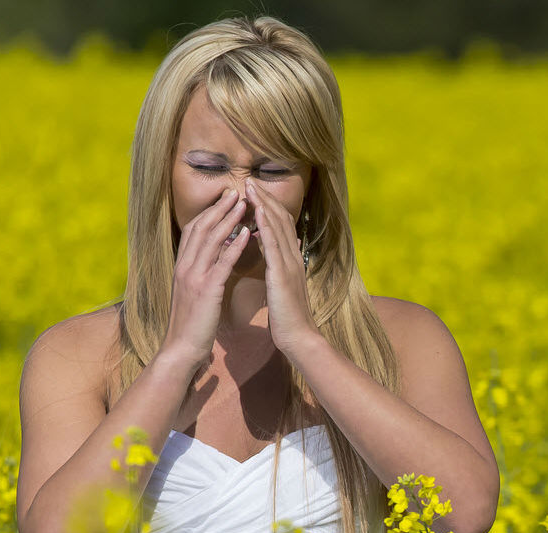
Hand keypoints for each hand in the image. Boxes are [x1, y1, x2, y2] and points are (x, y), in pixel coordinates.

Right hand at [160, 187, 252, 368]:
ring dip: (228, 219)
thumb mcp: (193, 292)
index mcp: (182, 266)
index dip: (209, 212)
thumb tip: (213, 257)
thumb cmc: (191, 323)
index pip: (194, 230)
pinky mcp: (206, 290)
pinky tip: (247, 234)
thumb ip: (200, 273)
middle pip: (201, 228)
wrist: (181, 348)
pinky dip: (234, 246)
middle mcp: (185, 266)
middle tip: (236, 191)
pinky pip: (221, 263)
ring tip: (243, 203)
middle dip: (219, 208)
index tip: (224, 198)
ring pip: (211, 240)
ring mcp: (194, 277)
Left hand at [245, 177, 320, 354]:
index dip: (268, 205)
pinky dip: (267, 228)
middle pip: (280, 219)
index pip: (280, 225)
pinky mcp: (283, 275)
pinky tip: (259, 215)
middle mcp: (293, 257)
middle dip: (264, 198)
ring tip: (250, 188)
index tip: (254, 190)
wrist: (298, 336)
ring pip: (278, 228)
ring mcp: (289, 264)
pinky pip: (275, 247)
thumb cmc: (288, 316)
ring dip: (264, 205)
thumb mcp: (285, 284)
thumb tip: (280, 247)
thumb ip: (283, 263)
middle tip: (249, 180)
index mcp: (290, 259)